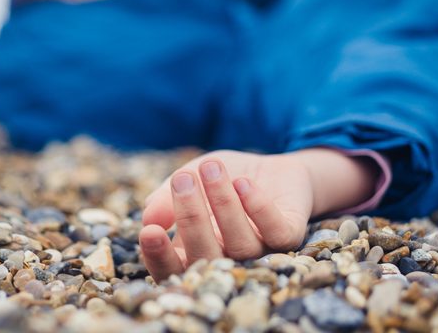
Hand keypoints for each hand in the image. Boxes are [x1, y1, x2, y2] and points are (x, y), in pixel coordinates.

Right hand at [138, 149, 376, 281]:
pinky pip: (276, 233)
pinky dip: (258, 208)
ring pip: (241, 245)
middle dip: (191, 218)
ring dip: (224, 204)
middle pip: (207, 258)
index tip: (149, 231)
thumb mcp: (190, 178)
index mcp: (196, 254)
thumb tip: (149, 217)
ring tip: (211, 168)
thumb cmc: (223, 178)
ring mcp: (260, 252)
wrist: (270, 168)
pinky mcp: (289, 236)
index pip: (173, 270)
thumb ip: (167, 197)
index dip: (159, 257)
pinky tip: (244, 183)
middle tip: (183, 179)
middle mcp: (228, 260)